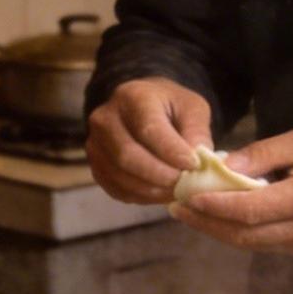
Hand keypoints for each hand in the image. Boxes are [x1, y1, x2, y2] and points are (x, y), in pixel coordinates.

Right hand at [86, 79, 213, 203]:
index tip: (193, 166)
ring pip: (120, 175)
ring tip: (176, 191)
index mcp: (132, 96)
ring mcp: (95, 143)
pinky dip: (140, 196)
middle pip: (128, 156)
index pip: (148, 129)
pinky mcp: (95, 165)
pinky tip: (159, 193)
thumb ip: (197, 132)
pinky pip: (115, 188)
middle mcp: (105, 119)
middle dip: (160, 176)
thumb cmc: (171, 108)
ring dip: (151, 190)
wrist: (143, 108)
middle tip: (184, 185)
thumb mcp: (192, 108)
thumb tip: (197, 162)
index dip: (171, 152)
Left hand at [169, 127, 292, 256]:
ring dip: (217, 231)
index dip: (213, 207)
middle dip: (205, 223)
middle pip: (243, 235)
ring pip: (250, 244)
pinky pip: (264, 244)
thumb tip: (224, 167)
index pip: (249, 210)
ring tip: (189, 212)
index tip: (185, 197)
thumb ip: (264, 153)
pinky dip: (239, 232)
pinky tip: (220, 217)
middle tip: (175, 207)